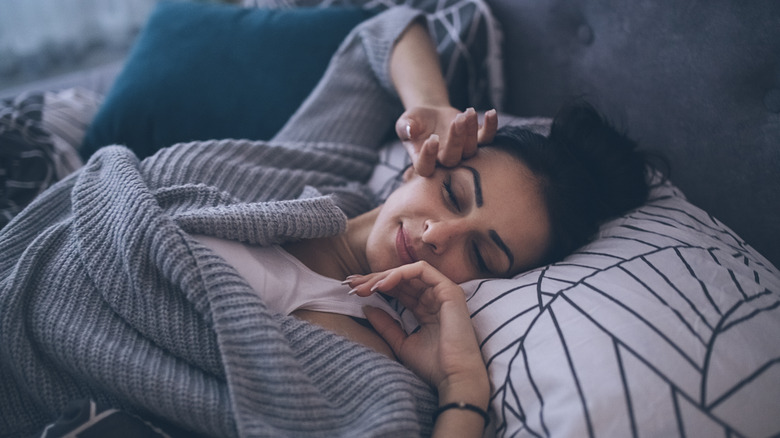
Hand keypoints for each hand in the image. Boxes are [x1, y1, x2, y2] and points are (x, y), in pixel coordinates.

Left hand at [345, 262, 488, 404]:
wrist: (454, 377)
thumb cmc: (432, 365)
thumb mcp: (401, 343)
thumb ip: (386, 325)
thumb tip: (367, 307)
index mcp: (425, 309)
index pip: (398, 290)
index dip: (375, 287)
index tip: (353, 292)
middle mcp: (434, 297)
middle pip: (401, 279)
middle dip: (374, 279)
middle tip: (352, 285)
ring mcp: (443, 291)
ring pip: (408, 272)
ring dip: (383, 276)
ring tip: (364, 286)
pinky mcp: (449, 290)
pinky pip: (421, 270)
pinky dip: (400, 274)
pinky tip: (382, 285)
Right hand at [395, 107, 497, 176]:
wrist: (431, 115)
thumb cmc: (415, 121)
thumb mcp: (406, 121)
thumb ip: (405, 126)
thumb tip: (409, 130)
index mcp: (423, 161)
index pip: (425, 167)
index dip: (429, 156)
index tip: (432, 139)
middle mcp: (444, 162)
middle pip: (452, 159)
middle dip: (456, 139)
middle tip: (457, 120)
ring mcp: (462, 154)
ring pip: (470, 150)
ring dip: (471, 131)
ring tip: (468, 112)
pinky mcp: (476, 142)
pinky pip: (487, 139)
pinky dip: (491, 128)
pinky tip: (491, 113)